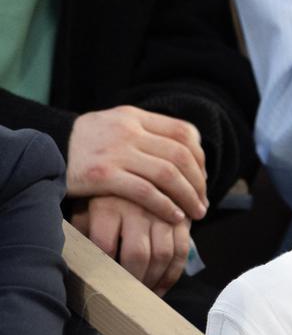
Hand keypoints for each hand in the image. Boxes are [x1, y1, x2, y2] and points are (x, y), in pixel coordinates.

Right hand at [66, 106, 207, 223]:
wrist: (45, 149)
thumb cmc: (86, 142)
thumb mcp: (117, 125)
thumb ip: (147, 132)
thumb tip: (187, 151)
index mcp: (135, 116)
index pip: (183, 132)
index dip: (200, 157)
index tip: (203, 177)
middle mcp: (128, 131)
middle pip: (180, 155)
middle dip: (198, 182)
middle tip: (204, 201)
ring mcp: (116, 152)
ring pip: (167, 174)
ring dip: (188, 196)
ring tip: (196, 213)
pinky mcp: (103, 175)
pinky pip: (145, 192)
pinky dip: (165, 206)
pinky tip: (175, 217)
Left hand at [72, 196, 189, 296]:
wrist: (143, 164)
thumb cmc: (104, 193)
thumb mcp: (86, 204)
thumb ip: (81, 230)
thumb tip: (76, 262)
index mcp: (107, 204)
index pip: (105, 246)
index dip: (104, 270)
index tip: (102, 286)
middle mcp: (137, 207)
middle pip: (138, 254)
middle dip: (133, 281)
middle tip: (126, 296)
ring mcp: (162, 212)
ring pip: (163, 254)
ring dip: (154, 280)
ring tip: (144, 294)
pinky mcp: (181, 217)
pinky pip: (182, 250)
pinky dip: (173, 273)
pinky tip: (161, 286)